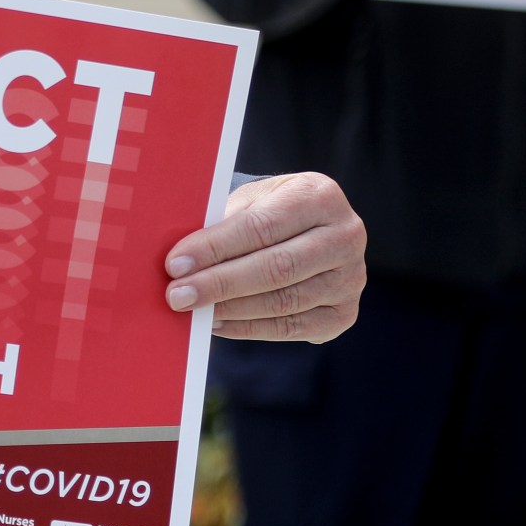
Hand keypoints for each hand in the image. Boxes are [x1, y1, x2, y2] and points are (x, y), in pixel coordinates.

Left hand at [165, 172, 366, 342]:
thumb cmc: (268, 210)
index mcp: (320, 196)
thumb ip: (223, 222)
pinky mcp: (344, 314)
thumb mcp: (252, 200)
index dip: (215, 247)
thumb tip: (178, 260)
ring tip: (194, 310)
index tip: (175, 264)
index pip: (261, 227)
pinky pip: (291, 328)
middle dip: (219, 284)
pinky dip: (249, 328)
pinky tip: (218, 324)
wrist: (308, 229)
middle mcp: (346, 237)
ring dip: (231, 309)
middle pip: (276, 268)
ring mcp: (351, 279)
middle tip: (177, 295)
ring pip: (284, 302)